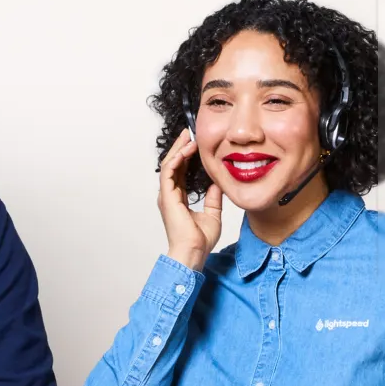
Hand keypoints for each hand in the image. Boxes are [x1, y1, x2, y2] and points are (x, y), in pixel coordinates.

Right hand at [158, 127, 222, 271]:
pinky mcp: (167, 197)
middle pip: (173, 165)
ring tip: (187, 137)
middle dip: (180, 148)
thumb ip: (213, 199)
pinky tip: (186, 151)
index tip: (195, 145)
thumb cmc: (200, 240)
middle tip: (188, 134)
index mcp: (178, 199)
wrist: (194, 252)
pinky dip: (176, 159)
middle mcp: (170, 196)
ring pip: (169, 165)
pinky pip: (169, 172)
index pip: (181, 172)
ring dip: (178, 150)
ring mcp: (167, 196)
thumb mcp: (213, 214)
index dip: (186, 157)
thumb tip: (217, 185)